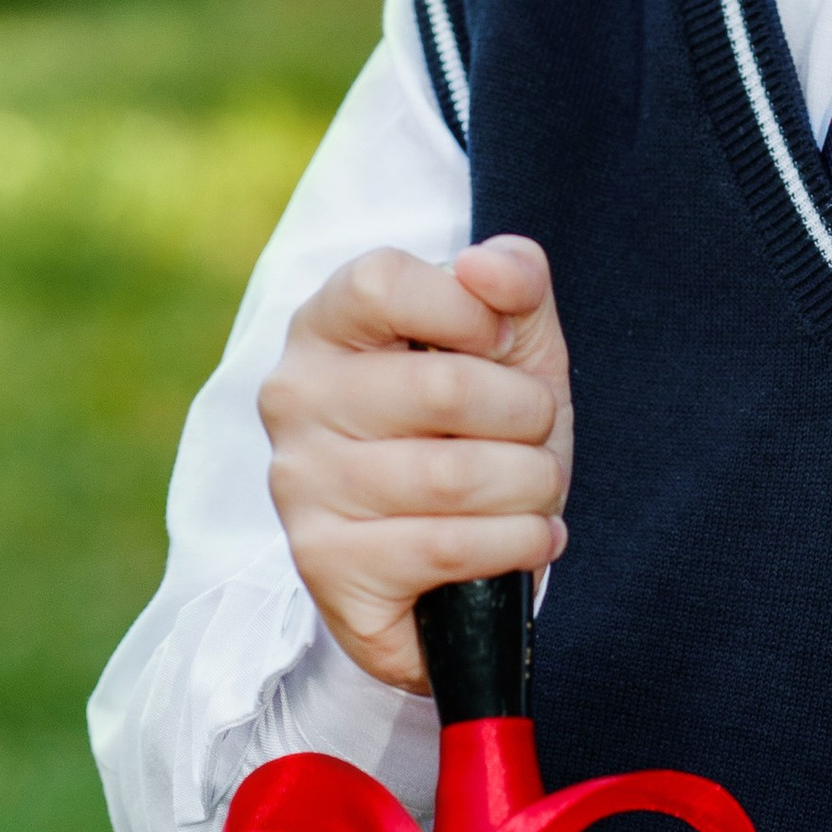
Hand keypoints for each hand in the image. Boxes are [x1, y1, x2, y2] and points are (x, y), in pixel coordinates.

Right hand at [261, 236, 572, 692]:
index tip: (502, 344)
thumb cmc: (482, 426)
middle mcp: (295, 398)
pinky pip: (449, 548)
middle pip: (444, 388)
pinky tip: (531, 537)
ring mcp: (301, 485)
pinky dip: (519, 542)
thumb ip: (515, 282)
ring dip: (532, 485)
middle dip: (529, 415)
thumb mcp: (513, 344)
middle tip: (535, 433)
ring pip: (454, 477)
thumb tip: (483, 266)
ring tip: (535, 487)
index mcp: (327, 323)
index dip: (468, 311)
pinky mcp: (326, 565)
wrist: (458, 560)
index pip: (382, 282)